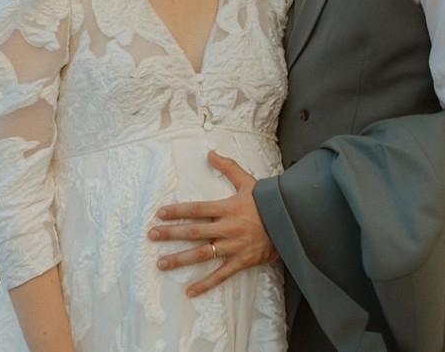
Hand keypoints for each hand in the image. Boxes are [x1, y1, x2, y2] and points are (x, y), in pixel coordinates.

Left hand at [147, 150, 278, 296]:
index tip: (160, 213)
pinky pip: (221, 275)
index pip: (196, 209)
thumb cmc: (268, 202)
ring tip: (161, 264)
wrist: (292, 222)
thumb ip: (228, 167)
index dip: (177, 211)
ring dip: (180, 259)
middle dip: (171, 233)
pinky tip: (190, 290)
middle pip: (194, 232)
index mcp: (227, 208)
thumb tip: (210, 153)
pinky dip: (205, 284)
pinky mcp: (242, 261)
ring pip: (203, 254)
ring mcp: (234, 246)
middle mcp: (228, 227)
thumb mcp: (248, 181)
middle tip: (152, 235)